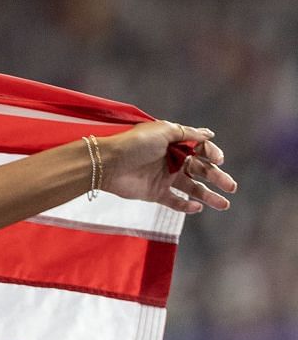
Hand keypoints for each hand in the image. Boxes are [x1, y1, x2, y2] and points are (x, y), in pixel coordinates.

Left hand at [98, 121, 236, 214]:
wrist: (107, 163)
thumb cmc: (134, 143)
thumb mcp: (163, 131)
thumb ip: (187, 134)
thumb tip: (210, 134)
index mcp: (174, 144)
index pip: (200, 150)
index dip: (212, 154)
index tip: (219, 160)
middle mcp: (172, 161)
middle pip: (200, 170)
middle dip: (218, 178)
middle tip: (232, 187)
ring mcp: (164, 178)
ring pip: (192, 188)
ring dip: (208, 195)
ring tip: (224, 204)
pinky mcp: (155, 193)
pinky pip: (174, 201)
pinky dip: (186, 206)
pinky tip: (197, 207)